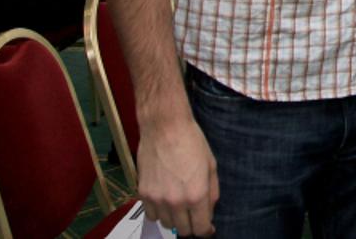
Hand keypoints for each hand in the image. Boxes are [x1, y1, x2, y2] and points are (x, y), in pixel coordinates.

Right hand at [137, 116, 219, 235]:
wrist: (165, 127)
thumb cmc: (192, 142)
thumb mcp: (211, 166)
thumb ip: (212, 192)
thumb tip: (209, 211)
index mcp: (196, 195)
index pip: (201, 228)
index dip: (206, 231)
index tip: (208, 229)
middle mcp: (176, 201)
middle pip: (183, 230)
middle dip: (191, 226)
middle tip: (194, 216)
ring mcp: (157, 199)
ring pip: (166, 223)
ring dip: (174, 219)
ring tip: (179, 204)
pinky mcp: (143, 193)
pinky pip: (150, 215)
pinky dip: (158, 213)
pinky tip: (164, 201)